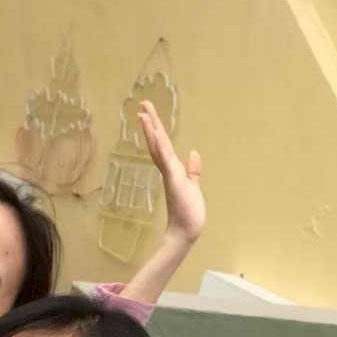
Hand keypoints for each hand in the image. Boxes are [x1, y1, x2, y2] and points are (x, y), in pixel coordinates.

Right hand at [136, 100, 203, 243]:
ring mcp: (170, 175)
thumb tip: (194, 154)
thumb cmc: (190, 213)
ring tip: (144, 114)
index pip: (163, 145)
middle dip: (151, 123)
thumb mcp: (193, 186)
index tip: (148, 113)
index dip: (156, 128)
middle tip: (142, 104)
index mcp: (173, 169)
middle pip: (157, 142)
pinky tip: (157, 135)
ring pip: (159, 148)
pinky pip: (166, 161)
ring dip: (152, 131)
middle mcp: (168, 170)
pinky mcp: (174, 181)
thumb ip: (193, 171)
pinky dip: (161, 148)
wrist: (186, 232)